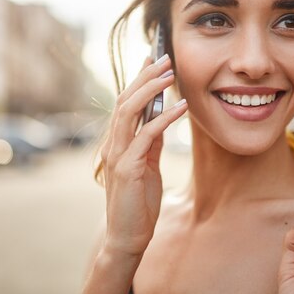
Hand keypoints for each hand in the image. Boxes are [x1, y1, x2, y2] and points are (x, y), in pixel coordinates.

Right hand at [100, 54, 187, 257]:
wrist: (127, 237)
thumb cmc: (138, 203)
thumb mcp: (147, 166)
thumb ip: (150, 142)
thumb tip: (160, 118)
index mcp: (116, 142)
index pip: (125, 102)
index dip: (138, 79)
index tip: (152, 58)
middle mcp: (112, 144)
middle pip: (125, 100)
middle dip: (144, 76)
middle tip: (163, 56)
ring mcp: (117, 156)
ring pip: (129, 112)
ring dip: (150, 90)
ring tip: (170, 74)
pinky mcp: (127, 169)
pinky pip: (147, 136)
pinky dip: (163, 119)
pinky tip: (180, 107)